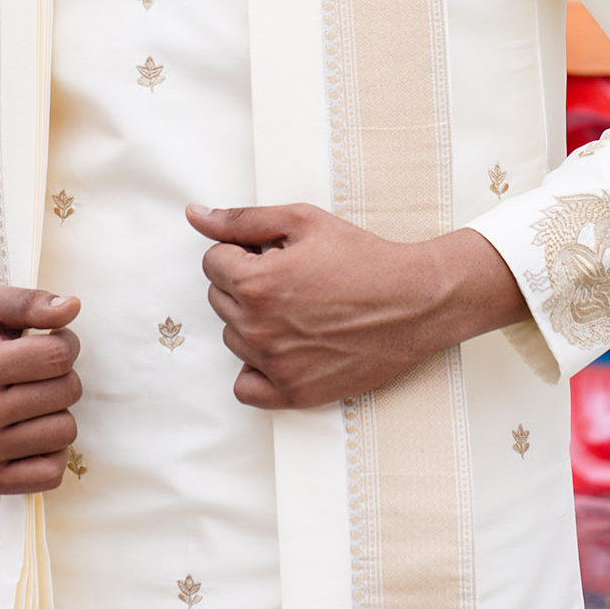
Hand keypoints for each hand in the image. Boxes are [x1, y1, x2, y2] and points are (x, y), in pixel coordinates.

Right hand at [0, 288, 82, 493]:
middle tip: (36, 376)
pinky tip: (29, 435)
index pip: (58, 355)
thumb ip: (31, 302)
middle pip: (66, 392)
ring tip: (30, 404)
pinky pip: (52, 473)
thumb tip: (72, 306)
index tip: (51, 344)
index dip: (65, 344)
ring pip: (64, 432)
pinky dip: (50, 453)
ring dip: (57, 414)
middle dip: (62, 377)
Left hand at [187, 203, 523, 410]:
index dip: (242, 251)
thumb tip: (195, 215)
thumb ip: (242, 219)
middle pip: (220, 298)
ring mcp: (274, 365)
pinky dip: (257, 368)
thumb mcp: (303, 221)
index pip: (212, 262)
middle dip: (246, 283)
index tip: (273, 253)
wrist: (414, 302)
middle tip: (291, 277)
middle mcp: (258, 328)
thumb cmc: (363, 258)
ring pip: (233, 337)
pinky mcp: (293, 393)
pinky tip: (285, 346)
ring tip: (298, 307)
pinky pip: (245, 386)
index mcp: (255, 282)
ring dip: (253, 321)